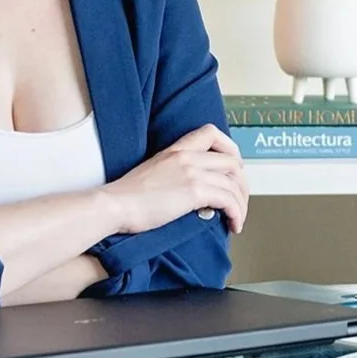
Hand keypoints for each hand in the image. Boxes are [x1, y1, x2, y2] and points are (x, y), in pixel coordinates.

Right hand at [107, 124, 248, 234]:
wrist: (114, 205)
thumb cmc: (127, 196)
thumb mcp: (154, 171)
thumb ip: (175, 172)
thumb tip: (192, 189)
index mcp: (177, 149)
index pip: (212, 133)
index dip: (231, 149)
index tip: (234, 168)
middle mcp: (188, 156)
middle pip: (232, 160)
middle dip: (242, 183)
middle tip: (239, 199)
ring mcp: (192, 172)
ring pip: (234, 182)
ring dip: (241, 203)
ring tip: (237, 218)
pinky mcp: (194, 191)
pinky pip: (228, 199)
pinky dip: (236, 213)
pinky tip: (233, 224)